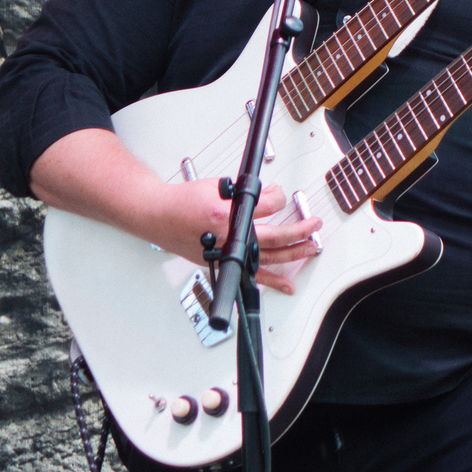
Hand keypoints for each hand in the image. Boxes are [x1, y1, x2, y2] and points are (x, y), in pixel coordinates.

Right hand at [30, 127, 322, 294]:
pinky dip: (271, 281)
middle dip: (298, 231)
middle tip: (314, 225)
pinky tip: (287, 285)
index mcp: (224, 215)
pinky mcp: (221, 264)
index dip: (277, 198)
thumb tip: (270, 198)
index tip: (279, 193)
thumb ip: (243, 192)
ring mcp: (224, 255)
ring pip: (266, 259)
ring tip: (311, 248)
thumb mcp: (216, 186)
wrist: (157, 216)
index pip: (264, 208)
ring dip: (292, 254)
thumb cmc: (183, 201)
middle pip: (272, 238)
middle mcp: (225, 239)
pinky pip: (251, 276)